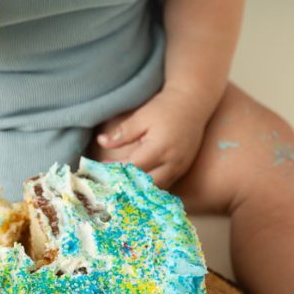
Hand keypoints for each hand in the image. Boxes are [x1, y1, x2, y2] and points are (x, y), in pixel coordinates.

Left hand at [91, 88, 207, 189]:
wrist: (192, 103)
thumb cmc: (165, 108)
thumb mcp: (142, 117)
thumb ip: (123, 132)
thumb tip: (101, 141)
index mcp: (160, 149)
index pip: (134, 168)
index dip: (117, 171)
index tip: (102, 170)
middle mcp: (172, 163)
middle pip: (146, 185)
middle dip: (127, 186)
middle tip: (109, 182)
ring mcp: (180, 168)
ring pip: (157, 189)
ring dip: (140, 189)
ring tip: (121, 184)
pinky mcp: (183, 169)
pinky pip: (166, 184)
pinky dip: (151, 186)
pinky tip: (138, 183)